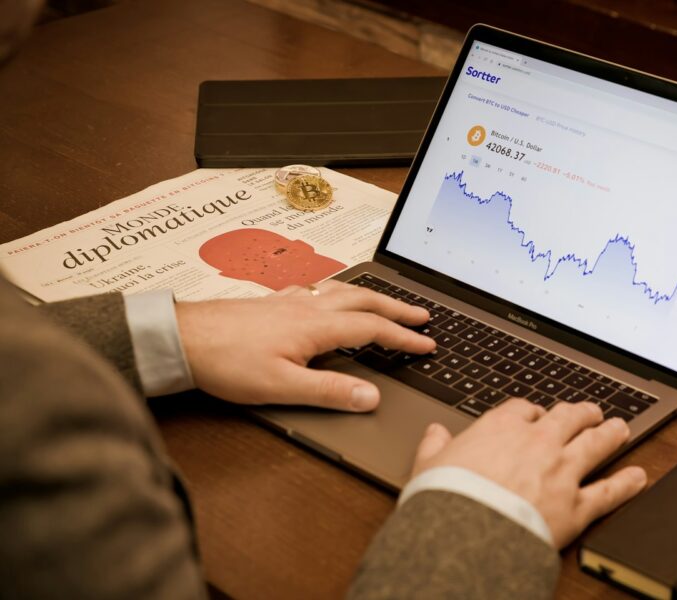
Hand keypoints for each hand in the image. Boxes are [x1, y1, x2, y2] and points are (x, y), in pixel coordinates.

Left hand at [176, 280, 433, 410]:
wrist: (180, 337)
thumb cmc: (225, 361)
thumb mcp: (282, 387)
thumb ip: (330, 391)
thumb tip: (371, 397)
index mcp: (317, 327)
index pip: (373, 330)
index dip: (404, 338)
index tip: (427, 344)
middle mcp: (308, 307)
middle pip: (364, 302)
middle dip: (397, 309)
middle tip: (422, 315)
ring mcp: (289, 302)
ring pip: (342, 291)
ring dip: (371, 297)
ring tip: (386, 302)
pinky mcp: (272, 303)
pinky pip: (317, 290)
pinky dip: (337, 291)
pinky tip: (328, 296)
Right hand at [412, 399, 646, 547]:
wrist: (465, 534)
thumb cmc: (445, 499)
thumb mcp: (427, 466)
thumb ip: (434, 446)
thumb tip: (433, 433)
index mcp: (501, 428)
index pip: (524, 409)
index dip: (533, 411)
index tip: (536, 415)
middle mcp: (538, 442)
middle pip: (568, 417)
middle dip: (581, 413)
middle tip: (590, 412)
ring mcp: (562, 472)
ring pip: (595, 443)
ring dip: (611, 434)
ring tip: (620, 428)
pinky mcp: (576, 505)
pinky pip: (609, 491)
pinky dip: (627, 483)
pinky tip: (638, 477)